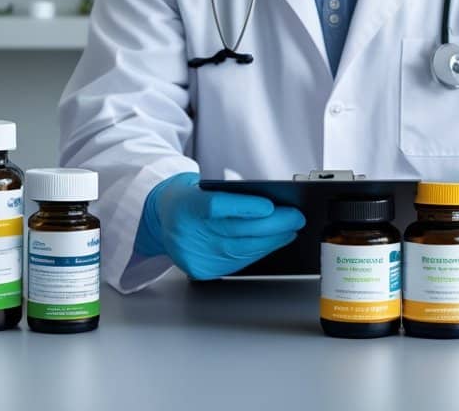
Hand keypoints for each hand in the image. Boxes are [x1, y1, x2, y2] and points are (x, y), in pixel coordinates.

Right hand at [135, 173, 305, 279]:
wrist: (163, 220)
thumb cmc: (189, 199)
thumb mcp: (202, 188)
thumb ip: (231, 195)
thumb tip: (272, 205)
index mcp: (183, 205)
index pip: (215, 207)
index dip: (243, 207)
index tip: (270, 206)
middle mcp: (185, 233)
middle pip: (235, 232)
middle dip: (271, 226)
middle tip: (295, 218)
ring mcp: (193, 255)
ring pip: (240, 250)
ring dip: (271, 240)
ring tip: (290, 229)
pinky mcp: (202, 270)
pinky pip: (237, 262)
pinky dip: (259, 251)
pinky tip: (274, 241)